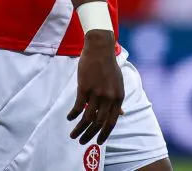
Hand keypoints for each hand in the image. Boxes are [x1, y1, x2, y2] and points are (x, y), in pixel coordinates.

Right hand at [67, 30, 123, 144]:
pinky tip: (70, 118)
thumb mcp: (118, 83)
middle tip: (82, 142)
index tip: (98, 142)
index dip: (104, 134)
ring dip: (79, 129)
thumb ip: (118, 100)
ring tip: (73, 135)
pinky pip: (77, 107)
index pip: (112, 122)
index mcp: (118, 97)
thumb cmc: (109, 66)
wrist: (100, 49)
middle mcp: (109, 97)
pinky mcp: (84, 88)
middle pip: (99, 123)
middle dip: (90, 135)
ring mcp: (96, 93)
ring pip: (87, 118)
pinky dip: (73, 115)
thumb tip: (122, 114)